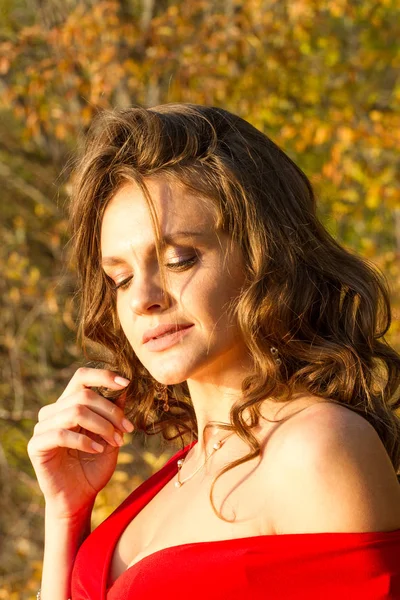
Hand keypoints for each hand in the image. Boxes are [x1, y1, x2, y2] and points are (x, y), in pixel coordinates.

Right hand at [27, 367, 133, 519]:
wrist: (80, 498)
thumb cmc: (95, 465)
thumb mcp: (111, 435)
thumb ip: (114, 412)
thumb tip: (125, 386)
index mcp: (69, 404)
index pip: (81, 377)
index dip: (103, 376)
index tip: (127, 383)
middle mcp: (53, 411)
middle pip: (83, 395)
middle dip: (110, 411)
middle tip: (127, 430)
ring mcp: (42, 427)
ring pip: (75, 412)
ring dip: (102, 426)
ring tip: (116, 442)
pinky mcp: (37, 445)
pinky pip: (61, 434)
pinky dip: (85, 441)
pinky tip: (98, 450)